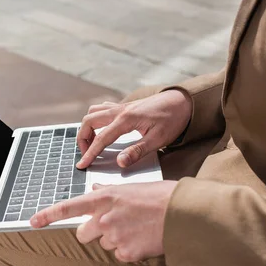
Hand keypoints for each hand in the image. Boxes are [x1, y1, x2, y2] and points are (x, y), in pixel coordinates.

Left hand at [30, 181, 177, 261]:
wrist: (185, 215)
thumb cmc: (163, 197)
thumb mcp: (132, 188)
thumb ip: (110, 192)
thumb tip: (96, 191)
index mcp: (105, 198)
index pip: (69, 207)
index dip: (48, 215)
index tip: (33, 221)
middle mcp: (105, 218)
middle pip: (84, 234)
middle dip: (94, 232)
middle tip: (115, 226)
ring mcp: (114, 237)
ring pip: (105, 244)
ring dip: (116, 240)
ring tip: (138, 229)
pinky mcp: (126, 253)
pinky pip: (121, 255)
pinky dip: (130, 250)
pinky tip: (144, 239)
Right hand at [76, 89, 191, 168]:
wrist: (183, 101)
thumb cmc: (173, 119)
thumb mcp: (158, 139)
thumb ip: (137, 151)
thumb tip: (120, 162)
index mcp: (126, 119)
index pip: (101, 138)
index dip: (90, 153)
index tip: (82, 164)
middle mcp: (120, 110)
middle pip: (89, 121)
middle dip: (83, 139)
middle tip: (87, 154)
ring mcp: (121, 106)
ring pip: (93, 112)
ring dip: (87, 127)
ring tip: (92, 142)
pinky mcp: (125, 106)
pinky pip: (102, 109)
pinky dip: (96, 119)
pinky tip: (103, 129)